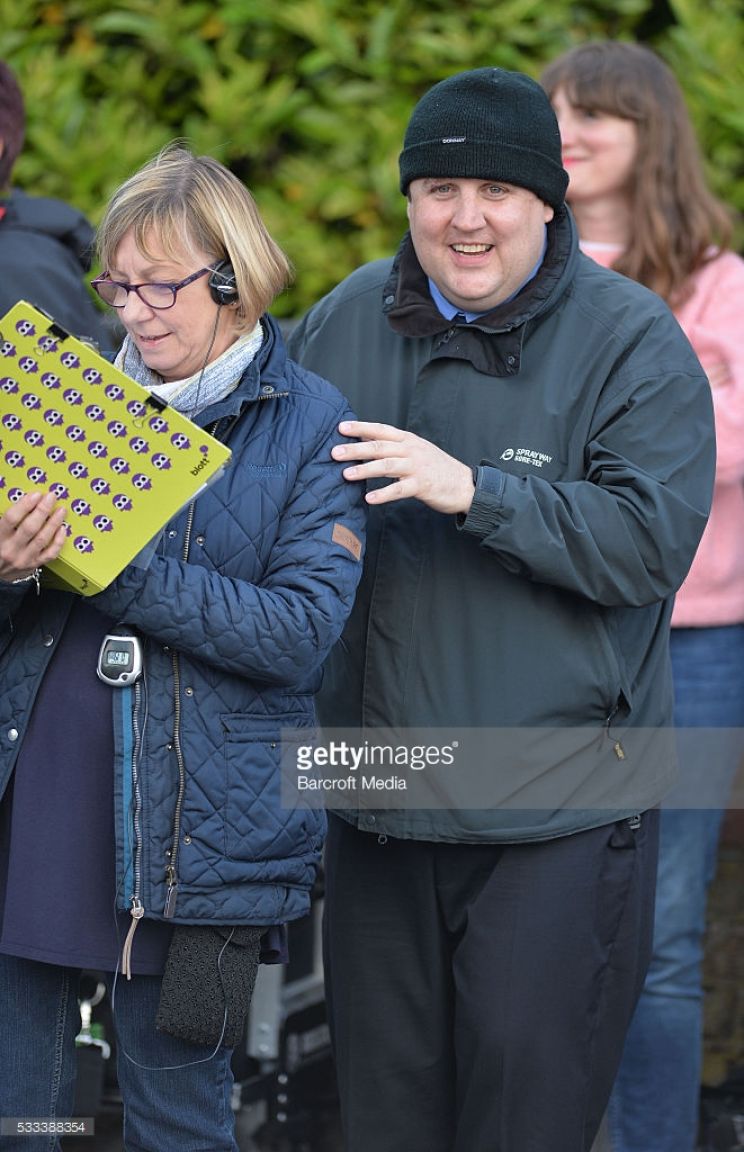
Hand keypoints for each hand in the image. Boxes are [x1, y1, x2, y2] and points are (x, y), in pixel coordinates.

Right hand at [0, 491, 66, 581]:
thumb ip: (5, 520)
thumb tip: (22, 501)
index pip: (11, 518)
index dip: (24, 505)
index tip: (35, 495)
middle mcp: (11, 549)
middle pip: (30, 527)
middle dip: (42, 510)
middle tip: (51, 497)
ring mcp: (24, 558)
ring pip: (42, 539)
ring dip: (53, 523)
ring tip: (61, 510)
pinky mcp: (34, 565)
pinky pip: (50, 554)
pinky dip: (58, 541)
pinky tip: (62, 529)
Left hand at [333, 421, 475, 513]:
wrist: (464, 485)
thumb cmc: (436, 469)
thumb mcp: (416, 451)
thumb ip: (393, 448)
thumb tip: (365, 444)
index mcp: (408, 440)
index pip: (381, 430)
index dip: (361, 428)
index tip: (341, 427)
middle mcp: (411, 450)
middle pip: (380, 447)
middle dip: (355, 449)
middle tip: (334, 452)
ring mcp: (417, 468)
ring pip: (387, 466)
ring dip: (365, 470)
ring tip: (346, 474)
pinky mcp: (422, 486)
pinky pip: (399, 489)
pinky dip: (383, 494)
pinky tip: (369, 498)